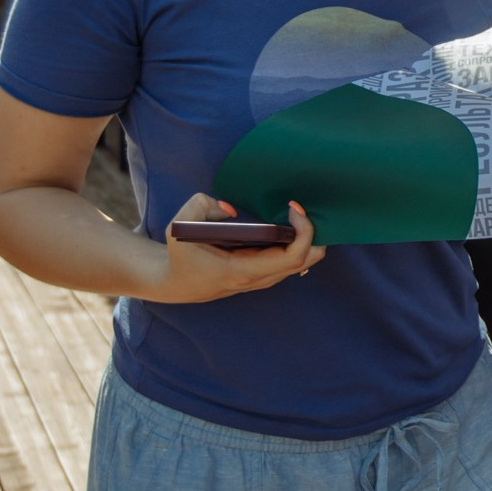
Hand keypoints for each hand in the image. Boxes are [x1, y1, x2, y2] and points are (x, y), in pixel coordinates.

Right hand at [148, 192, 323, 303]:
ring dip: (309, 238)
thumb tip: (231, 209)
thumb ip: (201, 206)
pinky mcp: (263, 276)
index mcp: (242, 270)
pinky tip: (294, 225)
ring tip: (299, 213)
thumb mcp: (178, 227)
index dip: (303, 231)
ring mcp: (262, 279)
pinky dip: (301, 243)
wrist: (177, 284)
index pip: (291, 257)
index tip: (293, 207)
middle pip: (307, 260)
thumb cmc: (181, 256)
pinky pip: (292, 261)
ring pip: (304, 263)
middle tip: (300, 208)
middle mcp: (257, 278)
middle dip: (314, 232)